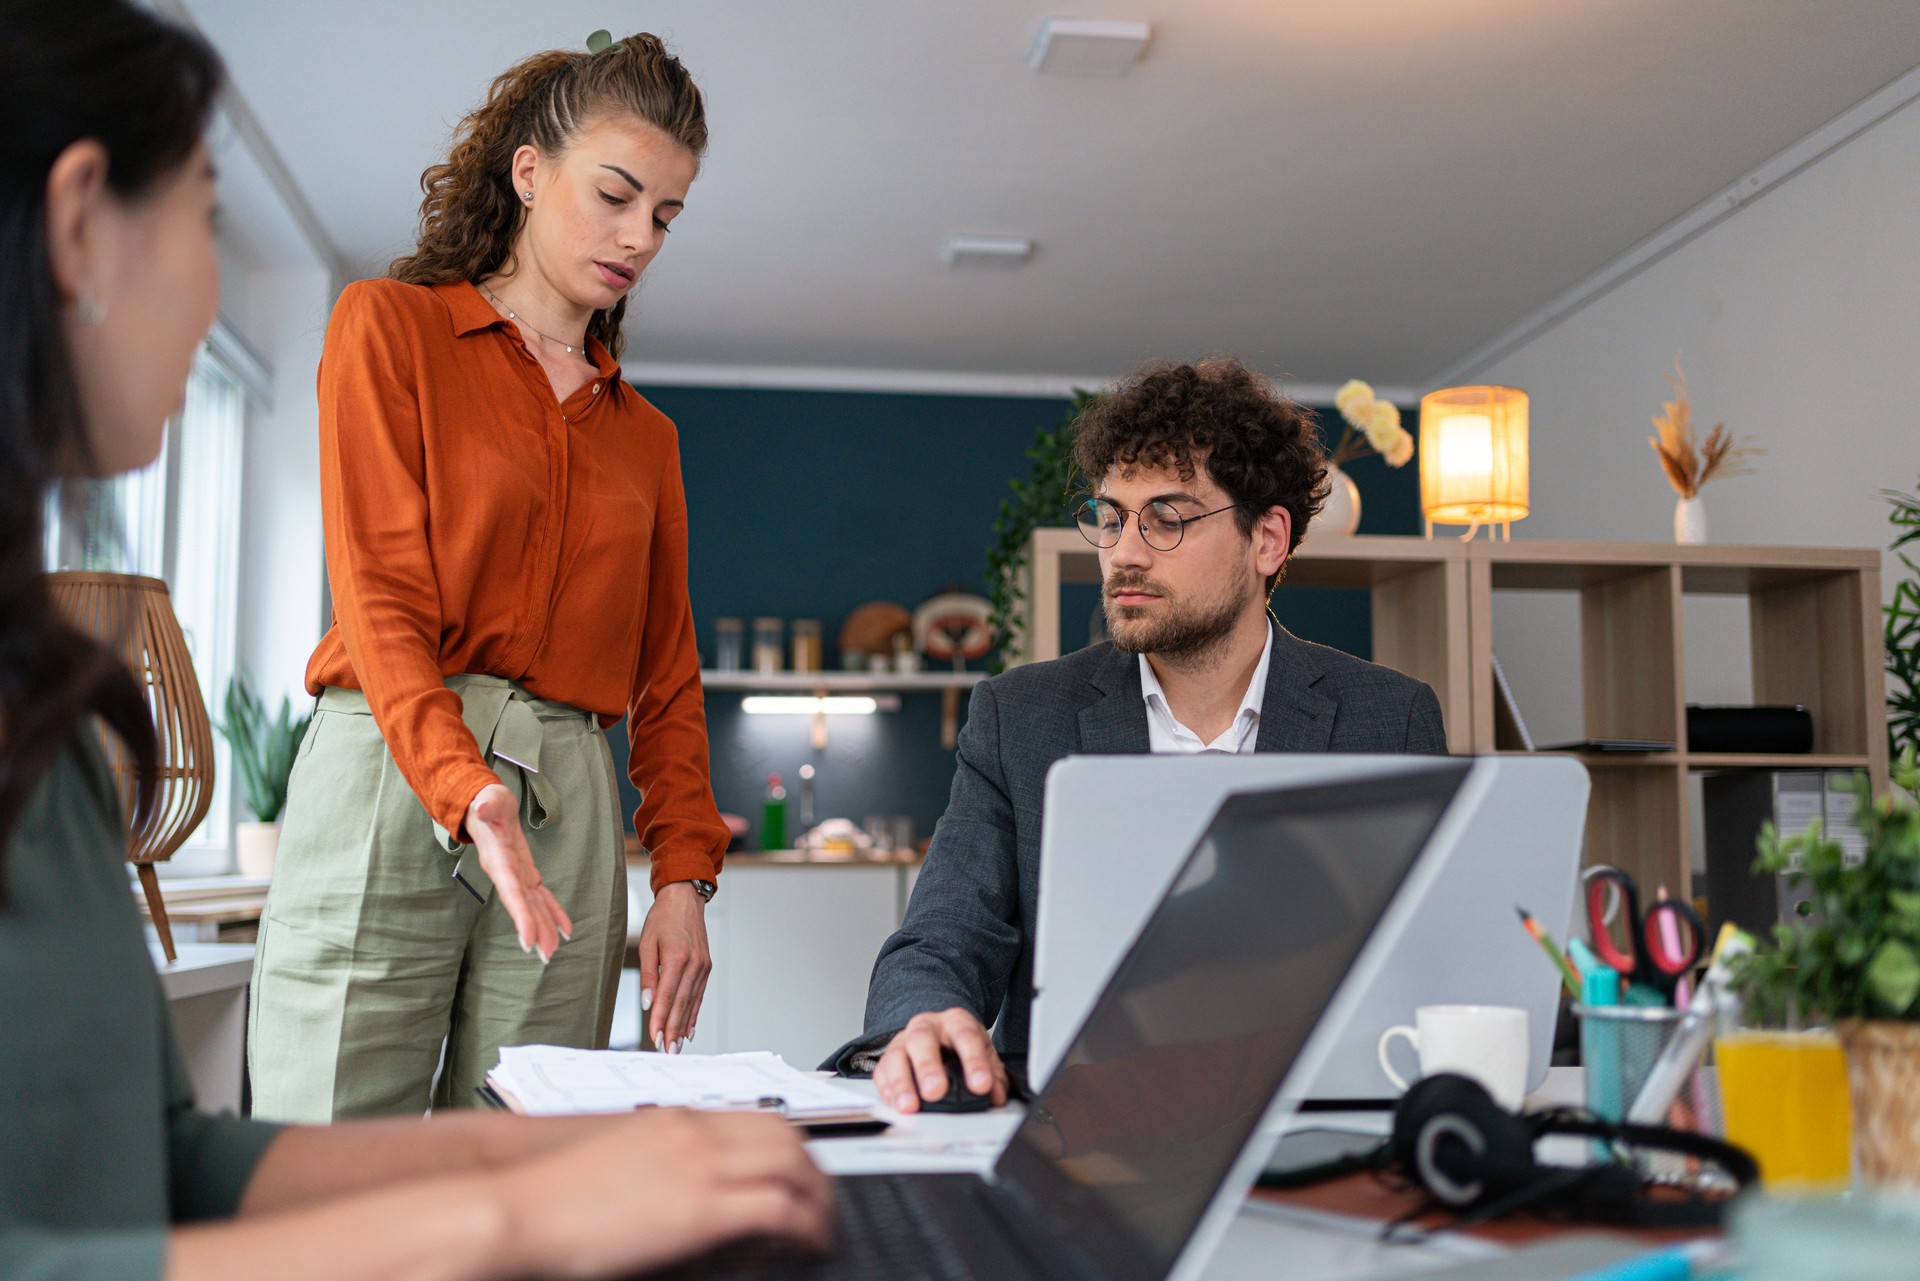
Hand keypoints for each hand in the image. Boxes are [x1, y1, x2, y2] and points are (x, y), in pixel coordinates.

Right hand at [466, 783, 572, 962]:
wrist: (484, 804)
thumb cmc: (487, 801)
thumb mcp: (488, 799)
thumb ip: (486, 806)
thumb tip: (482, 808)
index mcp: (497, 860)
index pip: (510, 891)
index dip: (520, 914)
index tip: (528, 939)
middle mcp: (506, 873)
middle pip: (522, 906)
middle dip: (535, 930)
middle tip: (546, 956)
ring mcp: (516, 875)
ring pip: (532, 905)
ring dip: (544, 928)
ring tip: (553, 951)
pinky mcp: (526, 873)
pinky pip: (541, 896)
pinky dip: (553, 912)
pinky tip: (564, 930)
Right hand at [496, 1109, 832, 1277]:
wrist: (520, 1207)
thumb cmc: (553, 1196)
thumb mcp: (617, 1163)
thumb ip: (657, 1163)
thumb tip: (682, 1189)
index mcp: (676, 1120)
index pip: (756, 1119)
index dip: (788, 1147)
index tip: (799, 1172)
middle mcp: (697, 1133)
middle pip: (786, 1136)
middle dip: (814, 1169)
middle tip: (822, 1202)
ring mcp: (703, 1165)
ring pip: (795, 1166)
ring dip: (818, 1198)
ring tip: (822, 1229)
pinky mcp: (704, 1208)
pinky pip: (782, 1208)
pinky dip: (805, 1226)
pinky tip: (808, 1246)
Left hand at [639, 881, 710, 1052]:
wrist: (685, 899)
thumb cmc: (662, 918)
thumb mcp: (647, 943)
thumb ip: (647, 974)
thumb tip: (646, 1003)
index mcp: (677, 957)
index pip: (667, 995)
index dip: (660, 1019)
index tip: (654, 1038)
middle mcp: (694, 964)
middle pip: (682, 1003)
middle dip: (673, 1029)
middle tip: (666, 1050)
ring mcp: (703, 966)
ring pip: (692, 1002)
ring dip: (684, 1026)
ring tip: (677, 1046)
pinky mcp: (706, 967)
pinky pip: (699, 995)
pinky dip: (694, 1013)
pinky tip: (689, 1029)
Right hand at [872, 1008, 1008, 1113]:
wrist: (940, 1036)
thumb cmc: (960, 1048)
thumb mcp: (984, 1056)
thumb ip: (993, 1076)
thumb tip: (994, 1096)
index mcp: (955, 1022)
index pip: (965, 1036)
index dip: (974, 1061)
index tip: (981, 1085)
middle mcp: (926, 1026)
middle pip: (922, 1039)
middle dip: (928, 1066)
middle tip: (935, 1092)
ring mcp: (903, 1041)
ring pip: (896, 1055)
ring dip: (902, 1083)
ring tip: (910, 1106)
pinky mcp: (887, 1060)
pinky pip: (881, 1072)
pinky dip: (888, 1091)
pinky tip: (896, 1104)